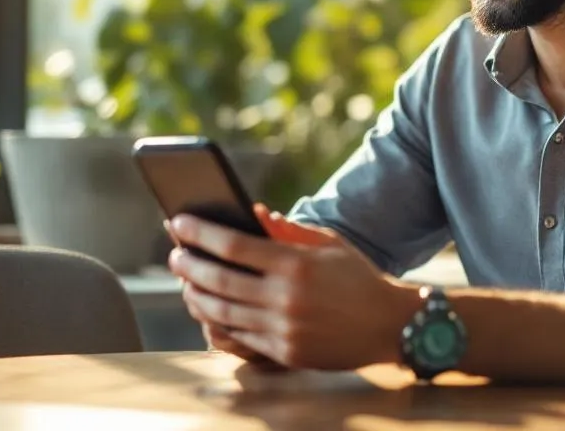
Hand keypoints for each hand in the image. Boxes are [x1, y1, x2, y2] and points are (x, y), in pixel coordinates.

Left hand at [167, 204, 418, 370]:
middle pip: (220, 280)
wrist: (390, 326)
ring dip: (196, 296)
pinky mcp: (285, 353)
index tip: (177, 222)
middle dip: (189, 265)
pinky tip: (207, 310)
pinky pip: (239, 338)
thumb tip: (250, 212)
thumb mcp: (328, 244)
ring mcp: (284, 329)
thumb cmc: (357, 278)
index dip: (201, 233)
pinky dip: (217, 323)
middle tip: (174, 255)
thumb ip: (287, 229)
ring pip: (222, 313)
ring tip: (185, 282)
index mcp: (296, 264)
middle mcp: (286, 298)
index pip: (234, 245)